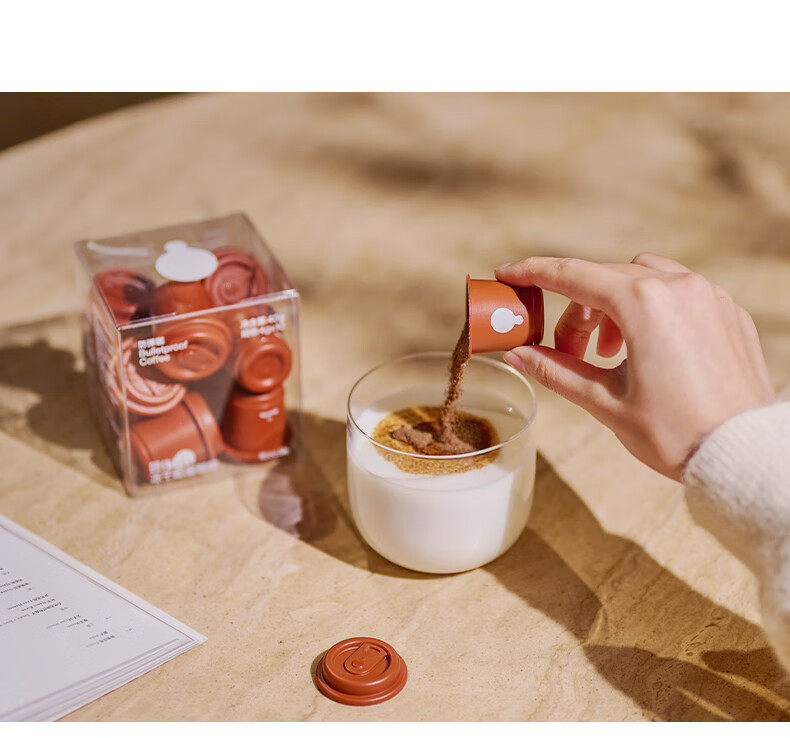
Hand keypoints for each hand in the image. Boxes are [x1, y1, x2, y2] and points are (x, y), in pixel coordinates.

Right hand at [495, 254, 774, 479]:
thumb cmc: (676, 433)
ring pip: (644, 278)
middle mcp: (679, 288)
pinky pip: (679, 292)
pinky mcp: (729, 312)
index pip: (572, 275)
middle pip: (605, 279)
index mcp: (643, 304)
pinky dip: (651, 309)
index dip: (533, 273)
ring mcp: (709, 297)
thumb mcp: (605, 402)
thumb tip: (518, 355)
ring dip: (614, 305)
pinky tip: (648, 349)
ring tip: (610, 352)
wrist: (742, 455)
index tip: (508, 273)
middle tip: (564, 349)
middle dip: (577, 309)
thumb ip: (557, 370)